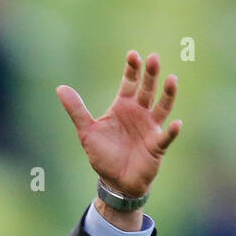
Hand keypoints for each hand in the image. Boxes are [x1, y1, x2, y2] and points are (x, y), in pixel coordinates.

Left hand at [56, 50, 180, 197]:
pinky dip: (171, 131)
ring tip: (171, 80)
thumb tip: (60, 88)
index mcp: (123, 106)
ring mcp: (150, 127)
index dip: (132, 69)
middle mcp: (140, 112)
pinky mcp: (157, 145)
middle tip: (153, 58)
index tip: (133, 54)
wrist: (115, 181)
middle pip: (147, 89)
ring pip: (162, 107)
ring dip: (168, 94)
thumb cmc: (103, 154)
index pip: (129, 82)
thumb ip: (76, 110)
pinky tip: (176, 124)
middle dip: (150, 75)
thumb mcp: (86, 131)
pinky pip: (166, 137)